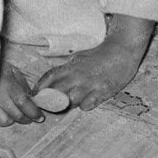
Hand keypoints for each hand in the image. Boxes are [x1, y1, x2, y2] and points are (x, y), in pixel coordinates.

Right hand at [0, 59, 45, 126]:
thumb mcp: (11, 70)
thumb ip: (22, 85)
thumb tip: (31, 98)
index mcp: (10, 88)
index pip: (26, 106)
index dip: (35, 114)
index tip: (40, 117)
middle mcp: (0, 100)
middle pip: (17, 116)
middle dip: (25, 118)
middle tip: (27, 116)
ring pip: (4, 121)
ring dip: (9, 118)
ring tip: (9, 112)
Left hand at [35, 20, 151, 111]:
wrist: (122, 51)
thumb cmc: (99, 55)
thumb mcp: (78, 58)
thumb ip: (67, 69)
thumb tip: (53, 80)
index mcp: (70, 66)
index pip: (49, 77)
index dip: (40, 87)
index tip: (35, 95)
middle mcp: (77, 76)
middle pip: (56, 93)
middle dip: (51, 101)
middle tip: (50, 105)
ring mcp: (90, 84)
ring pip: (70, 101)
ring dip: (68, 105)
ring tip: (70, 104)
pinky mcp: (103, 91)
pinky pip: (87, 105)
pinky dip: (84, 106)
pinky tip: (86, 102)